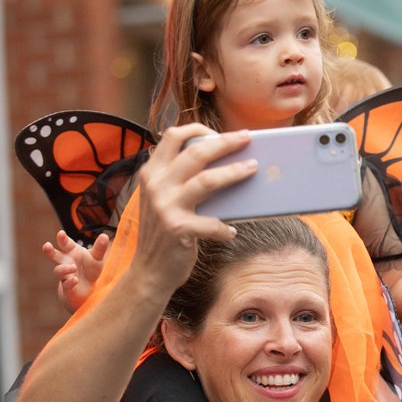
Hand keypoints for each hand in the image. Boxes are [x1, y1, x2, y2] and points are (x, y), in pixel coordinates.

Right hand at [42, 230, 109, 312]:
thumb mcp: (97, 258)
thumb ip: (100, 248)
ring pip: (58, 271)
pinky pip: (66, 285)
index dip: (62, 238)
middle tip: (47, 245)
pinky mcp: (68, 288)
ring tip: (73, 267)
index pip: (65, 243)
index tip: (61, 233)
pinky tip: (75, 280)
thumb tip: (105, 235)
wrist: (87, 289)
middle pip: (54, 256)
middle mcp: (65, 262)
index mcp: (72, 252)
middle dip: (49, 251)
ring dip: (64, 268)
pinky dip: (70, 282)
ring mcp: (65, 275)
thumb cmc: (89, 269)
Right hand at [128, 126, 257, 296]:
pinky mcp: (178, 229)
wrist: (149, 271)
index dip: (199, 129)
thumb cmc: (163, 233)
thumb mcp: (163, 200)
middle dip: (225, 142)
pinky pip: (212, 223)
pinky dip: (225, 228)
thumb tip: (221, 163)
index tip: (221, 132)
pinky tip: (231, 232)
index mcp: (151, 173)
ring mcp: (166, 207)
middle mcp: (156, 185)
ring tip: (253, 169)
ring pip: (207, 180)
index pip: (173, 136)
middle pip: (196, 153)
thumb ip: (179, 180)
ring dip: (234, 173)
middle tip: (247, 138)